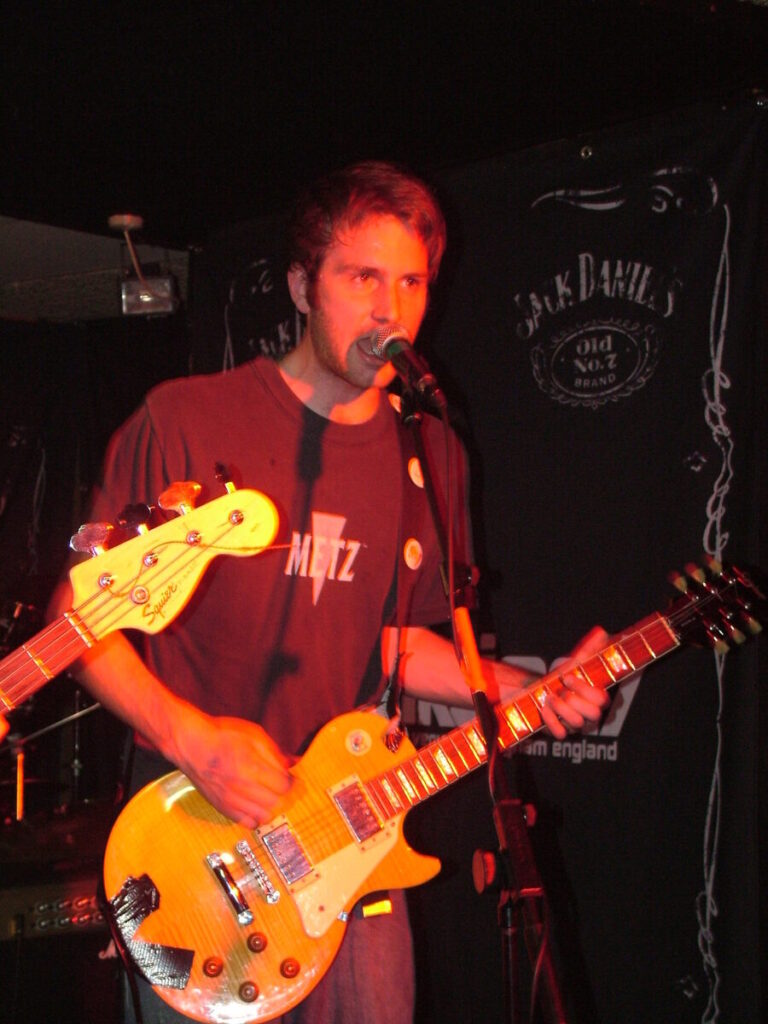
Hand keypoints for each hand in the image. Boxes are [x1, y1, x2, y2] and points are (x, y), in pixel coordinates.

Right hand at [173, 712, 292, 827]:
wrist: (192, 745)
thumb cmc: (221, 736)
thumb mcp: (253, 735)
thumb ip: (274, 752)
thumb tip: (293, 764)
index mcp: (250, 766)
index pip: (283, 786)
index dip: (292, 782)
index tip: (292, 779)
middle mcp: (240, 786)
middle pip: (275, 802)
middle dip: (281, 793)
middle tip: (280, 785)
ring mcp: (230, 800)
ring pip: (263, 816)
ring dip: (270, 807)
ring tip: (268, 795)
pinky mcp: (222, 808)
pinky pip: (246, 823)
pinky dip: (255, 817)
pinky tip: (255, 805)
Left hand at [539, 625, 610, 738]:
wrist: (541, 690)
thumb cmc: (562, 678)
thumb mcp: (575, 663)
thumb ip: (589, 650)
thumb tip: (602, 632)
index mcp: (596, 698)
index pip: (603, 700)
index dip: (585, 689)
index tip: (568, 678)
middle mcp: (589, 713)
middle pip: (595, 715)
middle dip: (574, 700)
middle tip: (560, 690)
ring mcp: (575, 724)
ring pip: (577, 724)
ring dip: (561, 708)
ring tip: (549, 697)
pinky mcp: (560, 731)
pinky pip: (561, 734)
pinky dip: (551, 720)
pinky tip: (544, 708)